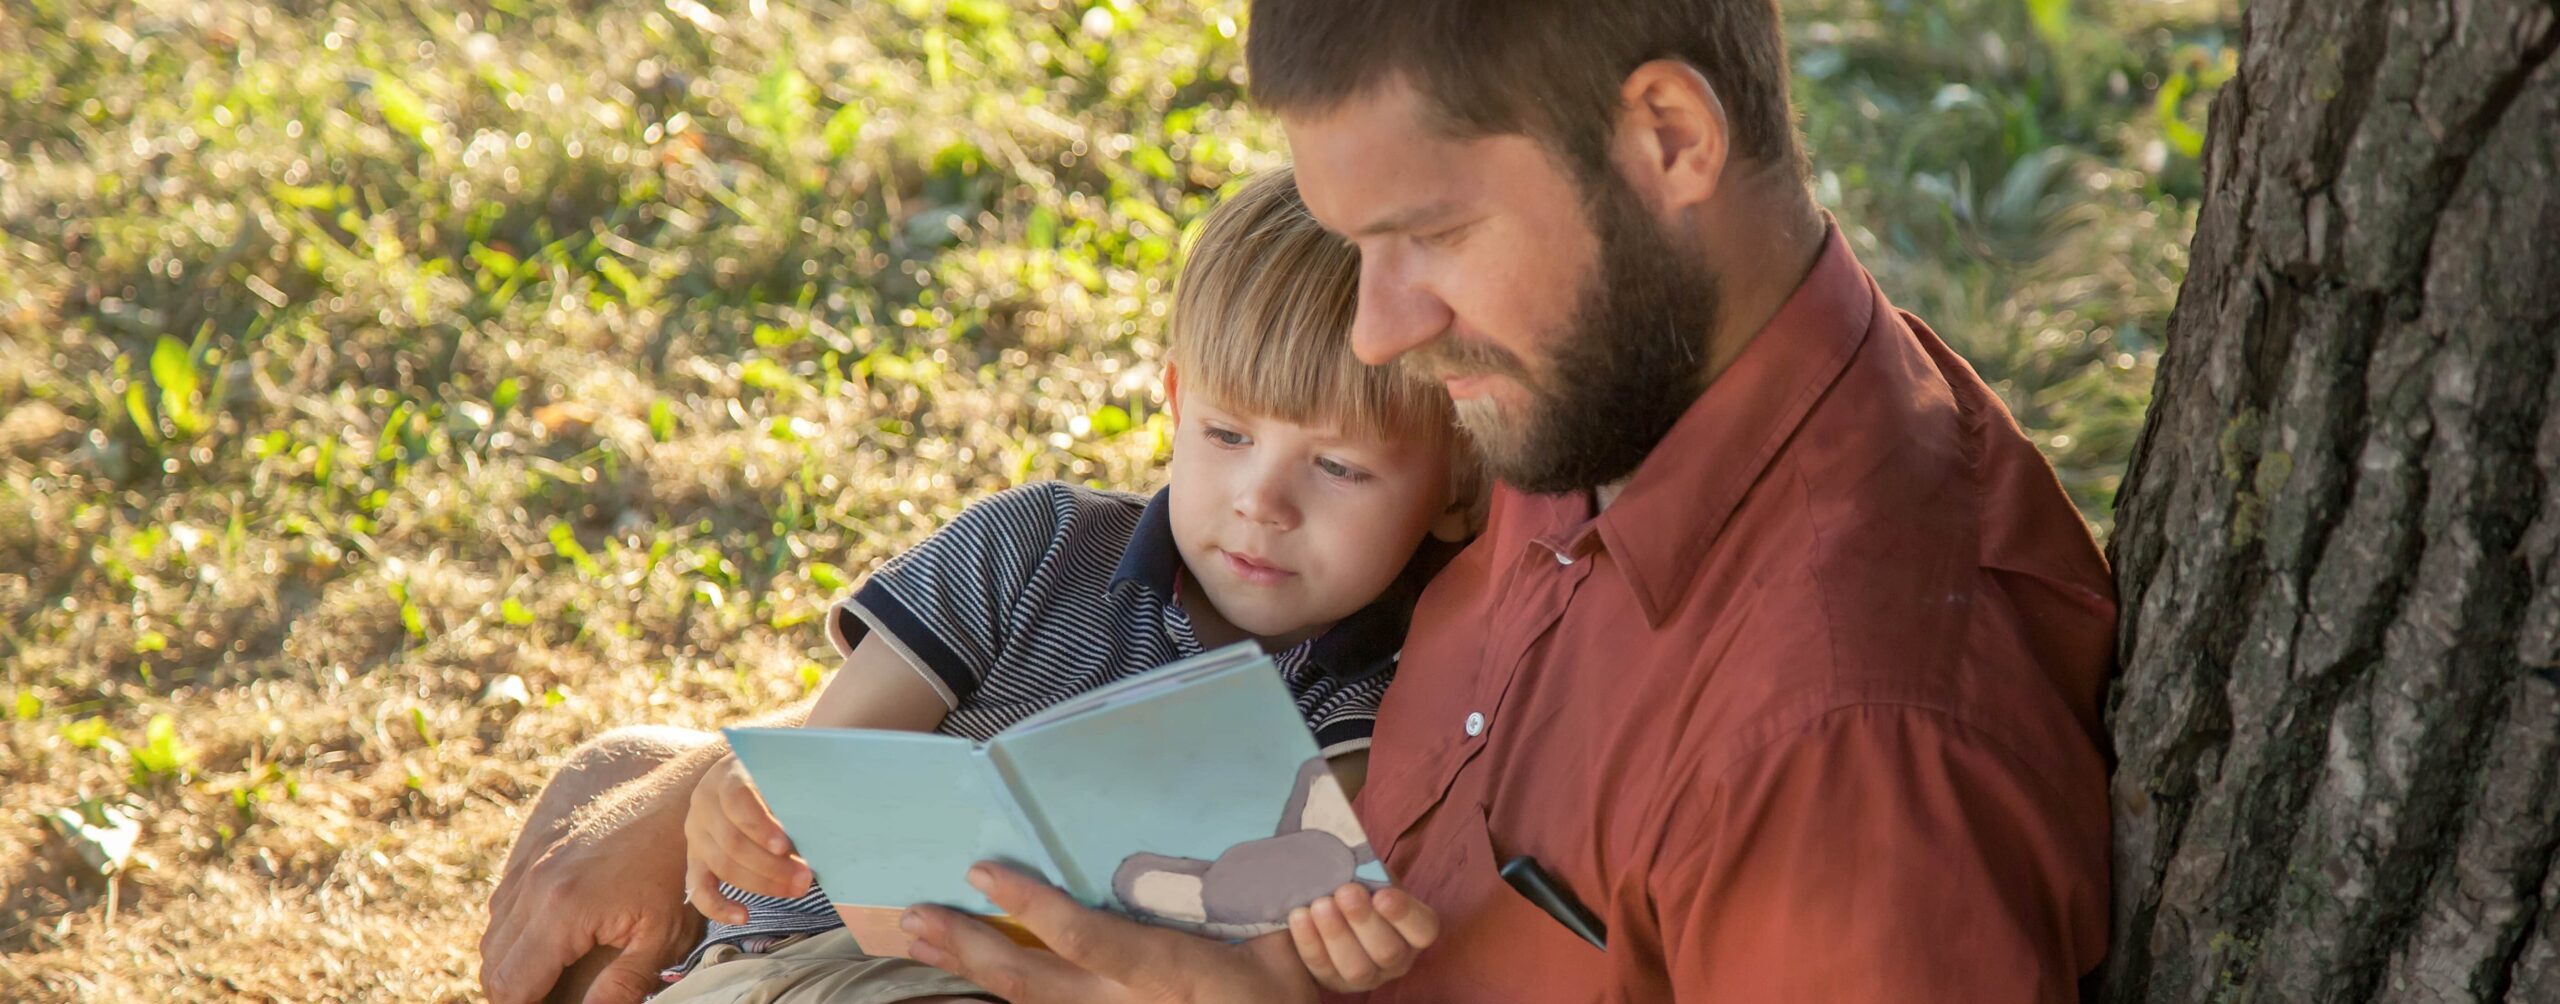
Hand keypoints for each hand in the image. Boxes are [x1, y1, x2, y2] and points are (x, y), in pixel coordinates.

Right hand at [480, 778, 705, 1003]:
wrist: (670, 801)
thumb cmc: (672, 870)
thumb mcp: (661, 936)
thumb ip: (623, 985)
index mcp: (561, 912)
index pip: (511, 985)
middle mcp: (532, 887)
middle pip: (492, 966)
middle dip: (512, 993)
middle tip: (547, 999)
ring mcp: (526, 867)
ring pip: (491, 937)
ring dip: (510, 964)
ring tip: (547, 979)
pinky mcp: (529, 855)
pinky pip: (501, 907)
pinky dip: (512, 934)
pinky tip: (547, 944)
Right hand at [682, 752, 812, 924]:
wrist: (743, 776)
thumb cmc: (773, 777)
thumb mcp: (782, 774)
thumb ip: (791, 795)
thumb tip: (815, 829)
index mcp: (724, 777)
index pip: (737, 802)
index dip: (760, 826)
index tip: (786, 845)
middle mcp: (704, 805)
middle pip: (733, 842)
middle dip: (772, 865)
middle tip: (806, 877)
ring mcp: (696, 835)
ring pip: (723, 867)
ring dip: (762, 885)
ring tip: (796, 889)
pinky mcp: (695, 860)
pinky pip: (699, 889)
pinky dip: (718, 907)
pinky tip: (743, 916)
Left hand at [901, 863, 1318, 1003]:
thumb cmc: (1286, 986)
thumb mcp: (1278, 946)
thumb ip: (1240, 901)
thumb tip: (1237, 840)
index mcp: (1170, 974)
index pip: (1085, 938)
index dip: (1031, 905)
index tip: (983, 870)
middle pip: (1030, 982)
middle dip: (968, 947)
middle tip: (916, 915)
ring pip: (1027, 1002)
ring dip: (970, 966)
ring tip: (923, 936)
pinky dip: (1001, 984)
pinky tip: (971, 964)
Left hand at [1288, 883, 1439, 992]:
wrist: (1329, 901)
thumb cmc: (1358, 882)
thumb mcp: (1371, 872)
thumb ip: (1369, 868)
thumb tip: (1354, 856)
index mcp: (1415, 930)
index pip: (1423, 929)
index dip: (1405, 915)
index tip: (1382, 894)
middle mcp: (1397, 959)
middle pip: (1388, 951)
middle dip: (1364, 921)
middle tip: (1346, 891)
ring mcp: (1367, 976)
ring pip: (1357, 968)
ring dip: (1337, 934)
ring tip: (1320, 905)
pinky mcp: (1334, 981)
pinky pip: (1322, 967)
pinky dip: (1310, 941)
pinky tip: (1300, 916)